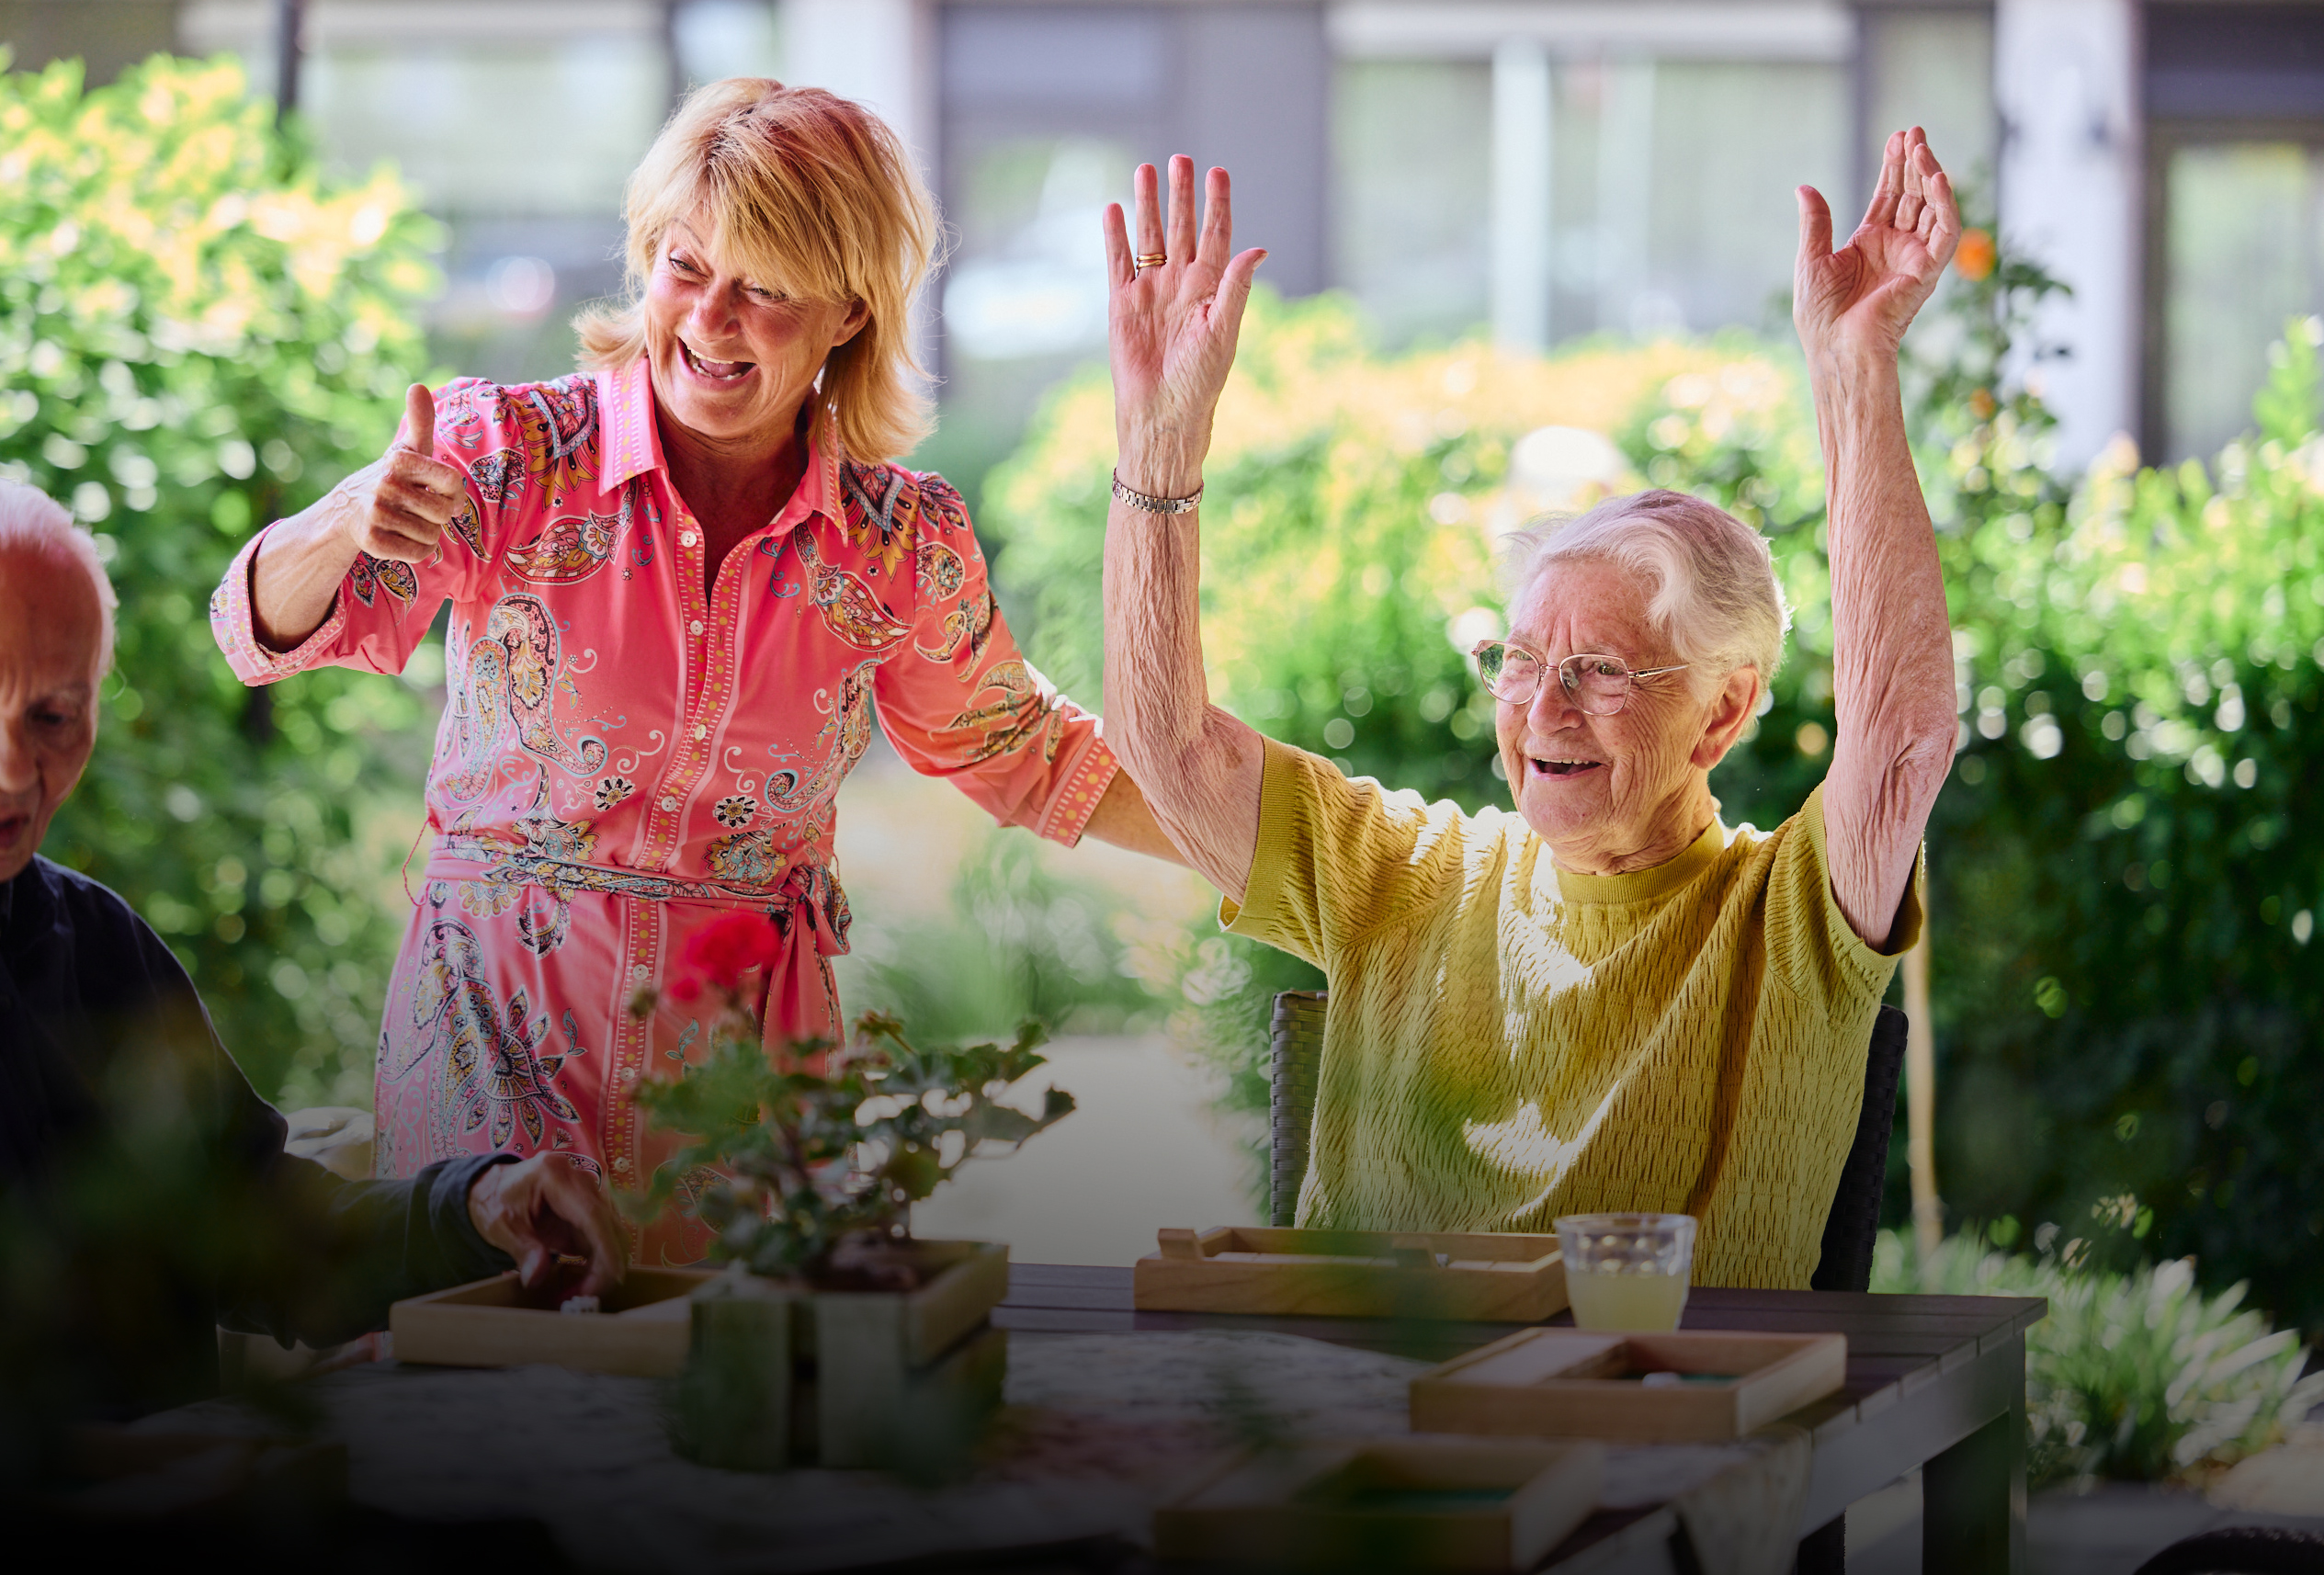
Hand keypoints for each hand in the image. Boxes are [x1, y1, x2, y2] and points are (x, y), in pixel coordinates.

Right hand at [323, 383, 465, 564]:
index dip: (453, 493)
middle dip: (438, 516)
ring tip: (406, 521)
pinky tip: (400, 538)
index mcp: (399, 461)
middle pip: (444, 513)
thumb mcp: (407, 449)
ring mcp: (376, 514)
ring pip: (432, 535)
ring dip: (427, 533)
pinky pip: (419, 553)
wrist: (346, 511)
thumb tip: (418, 386)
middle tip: (419, 509)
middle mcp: (385, 485)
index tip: (440, 492)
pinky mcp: (372, 541)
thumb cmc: (392, 477)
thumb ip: (419, 421)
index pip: (453, 483)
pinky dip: (417, 550)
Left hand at [466, 1154, 627, 1297]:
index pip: (591, 1214)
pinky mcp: (588, 1210)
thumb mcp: (500, 1226)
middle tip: (588, 1296)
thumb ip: (522, 1250)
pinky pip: (602, 1238)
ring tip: (582, 1292)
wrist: (491, 1188)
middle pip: (608, 1223)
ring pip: (611, 1232)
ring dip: (604, 1265)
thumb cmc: (493, 1201)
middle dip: (607, 1263)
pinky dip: (597, 1262)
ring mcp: (587, 1193)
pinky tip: (584, 1282)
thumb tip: (537, 1278)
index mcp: (555, 1176)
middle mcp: (579, 1180)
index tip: (612, 1277)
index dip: (606, 1247)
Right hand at [1103, 156, 1266, 496]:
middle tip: (1181, 159)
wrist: (1162, 413)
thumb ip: (1236, 286)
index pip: (1216, 235)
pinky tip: (1115, 210)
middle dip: (1181, 194)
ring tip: (1147, 170)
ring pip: (1149, 238)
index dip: (1217, 204)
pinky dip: (1116, 236)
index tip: (1217, 173)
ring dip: (1148, 205)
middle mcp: (1181, 284)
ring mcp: (1151, 291)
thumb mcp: (1224, 330)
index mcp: (1211, 289)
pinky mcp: (1122, 304)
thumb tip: (1259, 247)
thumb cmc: (1200, 380)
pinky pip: (1118, 262)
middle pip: (1181, 228)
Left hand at [1793, 128, 1959, 369]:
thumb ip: (1816, 222)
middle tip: (1914, 131)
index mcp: (1870, 243)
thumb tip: (1804, 187)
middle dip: (1914, 163)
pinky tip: (1937, 178)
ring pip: (1932, 208)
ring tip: (1921, 147)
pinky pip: (1945, 233)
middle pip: (1912, 195)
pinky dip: (1945, 206)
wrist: (1834, 346)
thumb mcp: (1812, 259)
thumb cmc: (1820, 313)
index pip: (1889, 196)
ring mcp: (1914, 258)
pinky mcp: (1927, 272)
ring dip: (1929, 177)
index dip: (1894, 167)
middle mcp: (1896, 247)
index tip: (1898, 137)